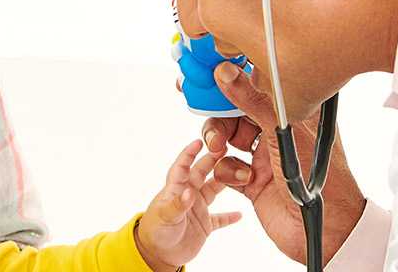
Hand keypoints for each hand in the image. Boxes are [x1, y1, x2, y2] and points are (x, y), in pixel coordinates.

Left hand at [136, 140, 242, 270]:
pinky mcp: (204, 225)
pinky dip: (230, 216)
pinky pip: (220, 218)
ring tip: (240, 172)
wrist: (158, 255)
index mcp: (175, 190)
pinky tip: (241, 213)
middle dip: (212, 160)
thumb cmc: (156, 233)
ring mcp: (197, 209)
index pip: (182, 167)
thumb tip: (189, 192)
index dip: (189, 154)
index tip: (199, 142)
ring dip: (225, 182)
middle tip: (225, 148)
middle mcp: (188, 195)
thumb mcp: (165, 217)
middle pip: (201, 173)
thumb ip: (177, 205)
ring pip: (214, 190)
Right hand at [203, 63, 366, 263]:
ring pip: (227, 138)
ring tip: (219, 149)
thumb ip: (253, 101)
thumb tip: (227, 72)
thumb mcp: (283, 131)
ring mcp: (264, 156)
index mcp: (292, 111)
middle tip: (214, 126)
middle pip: (234, 112)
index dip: (232, 81)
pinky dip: (227, 170)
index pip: (257, 86)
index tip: (208, 76)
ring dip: (218, 142)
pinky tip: (242, 179)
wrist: (326, 230)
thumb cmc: (319, 176)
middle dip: (219, 117)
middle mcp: (277, 131)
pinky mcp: (252, 180)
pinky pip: (226, 167)